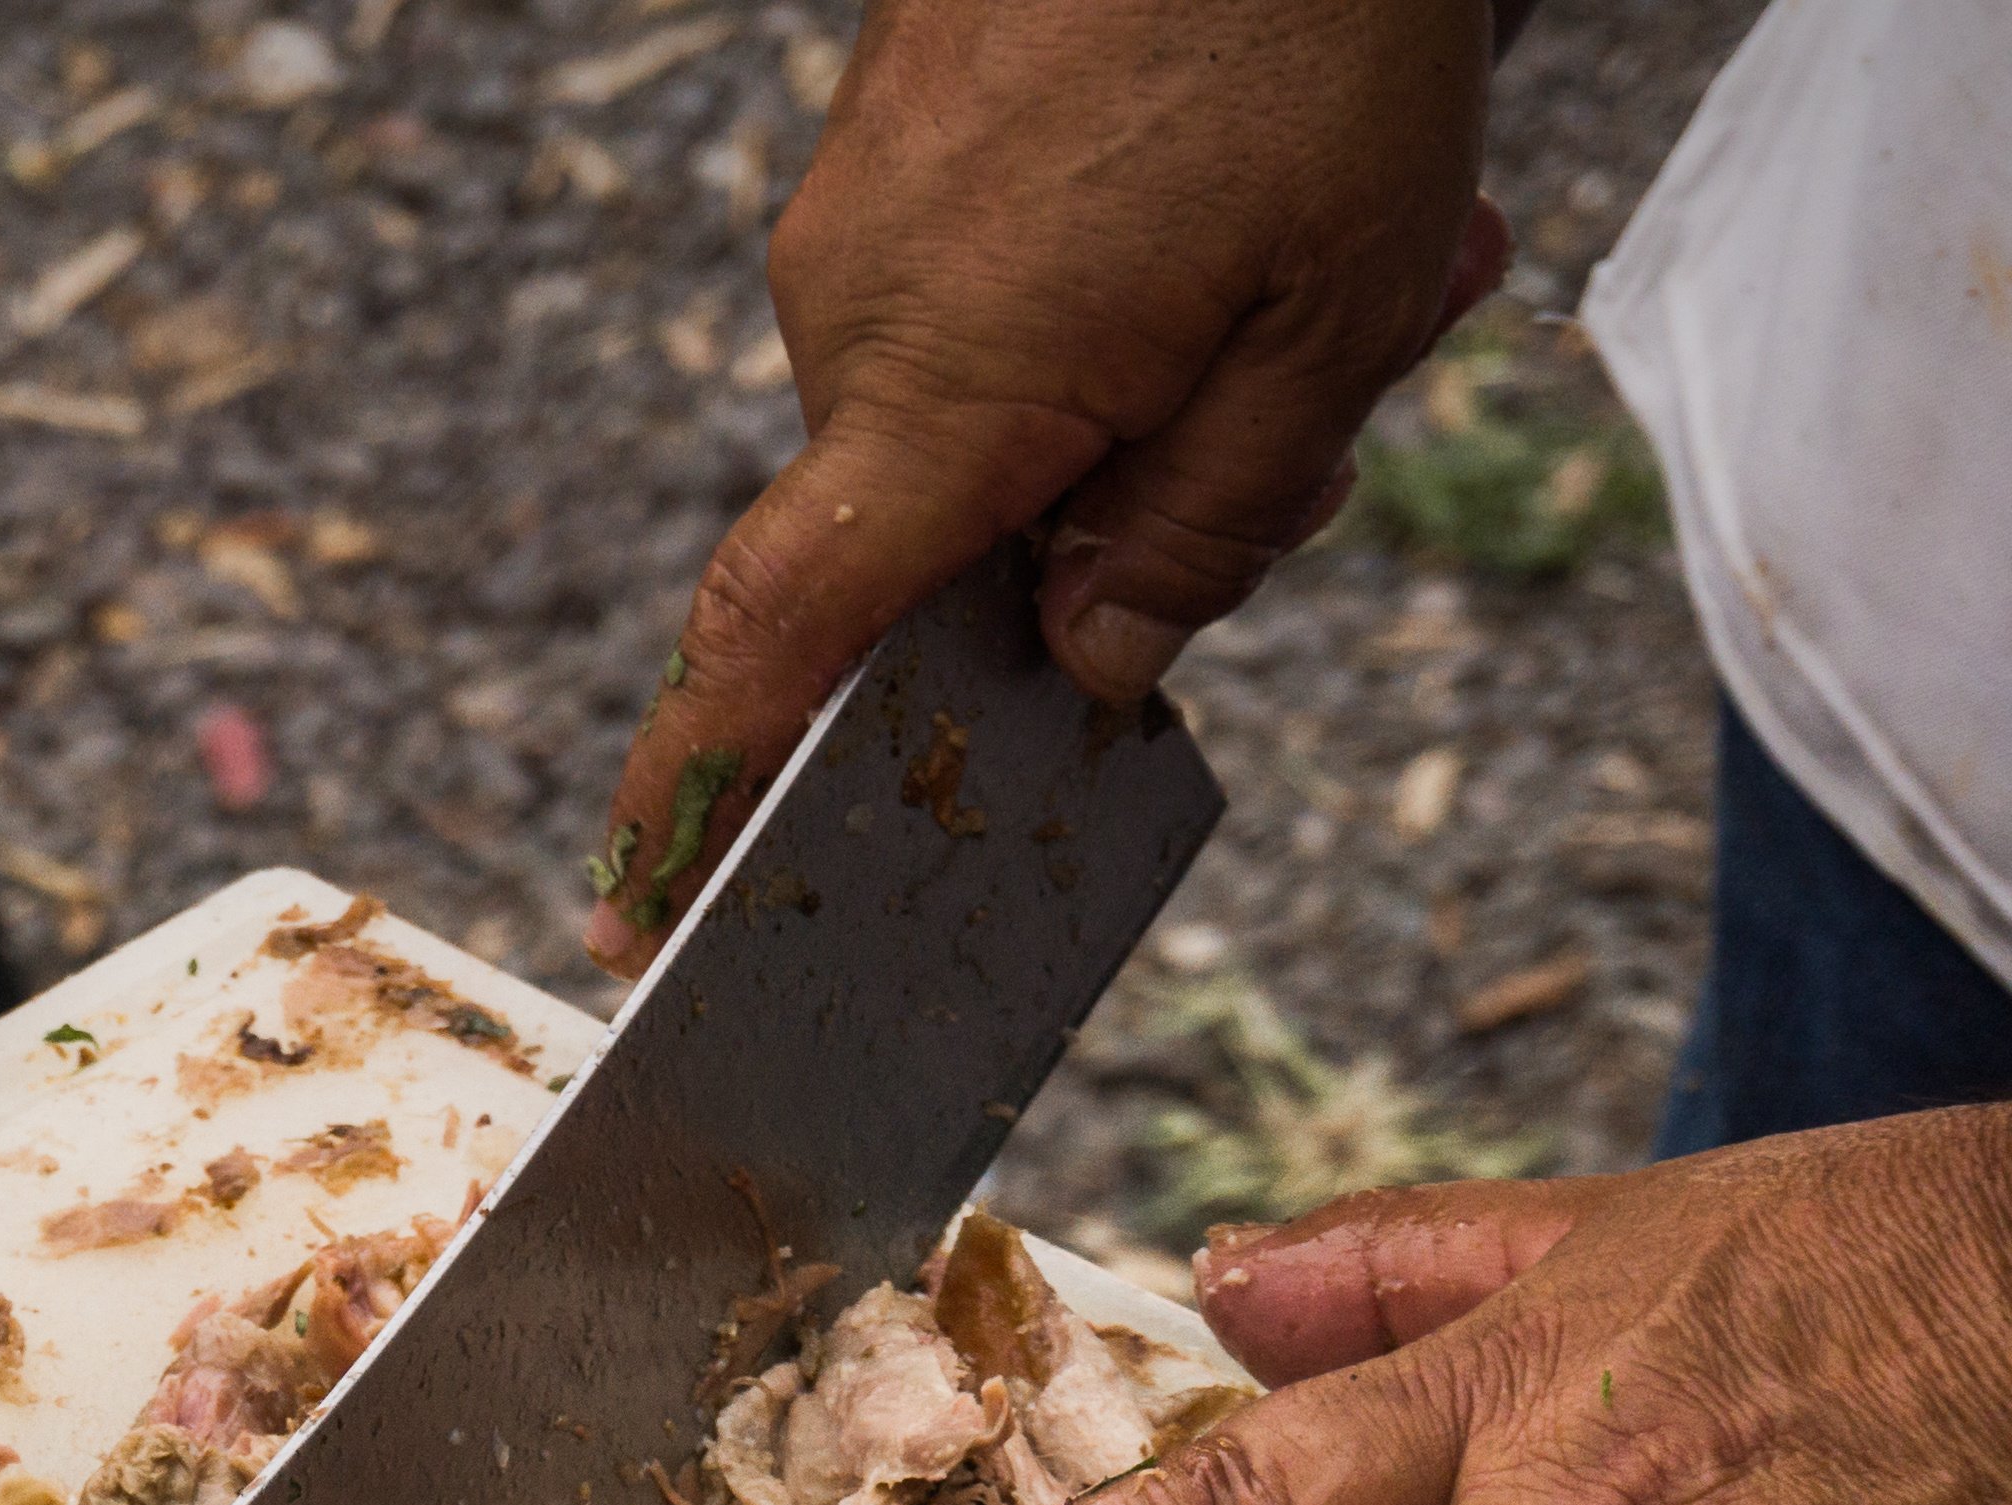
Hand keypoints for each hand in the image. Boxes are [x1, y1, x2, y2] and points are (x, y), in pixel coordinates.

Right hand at [586, 0, 1503, 970]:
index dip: (704, 790)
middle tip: (1330, 423)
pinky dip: (1142, 287)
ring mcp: (865, 221)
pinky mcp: (900, 147)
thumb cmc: (1300, 36)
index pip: (777, 638)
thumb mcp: (1322, 325)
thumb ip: (1201, 530)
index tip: (648, 910)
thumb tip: (1091, 663)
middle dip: (1147, 517)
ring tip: (1363, 256)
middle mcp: (858, 313)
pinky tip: (1281, 187)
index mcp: (942, 394)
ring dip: (1181, 379)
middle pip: (961, 531)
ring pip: (1007, 404)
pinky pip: (1001, 291)